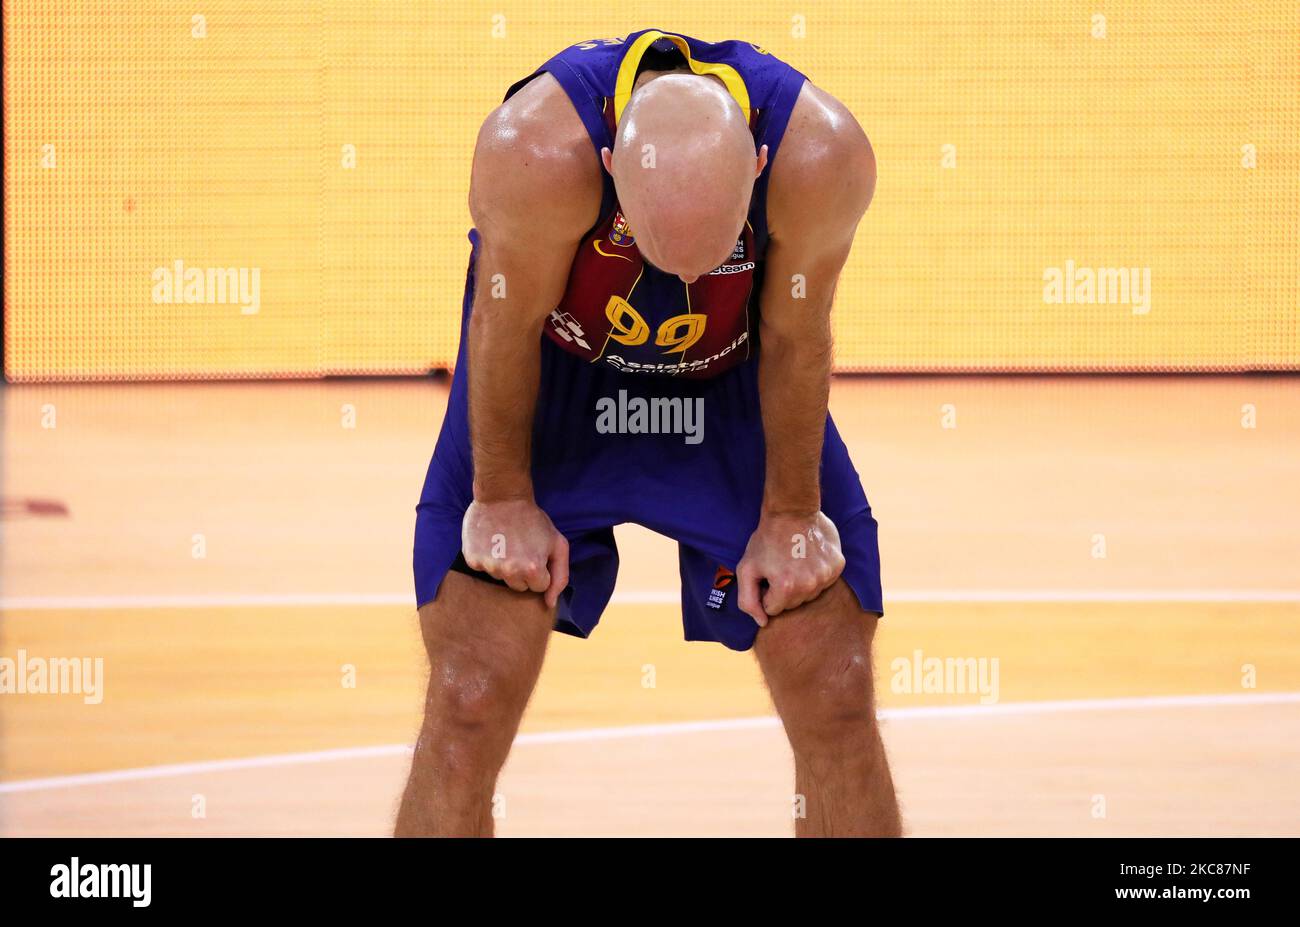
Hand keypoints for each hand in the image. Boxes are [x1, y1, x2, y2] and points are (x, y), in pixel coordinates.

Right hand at [461, 498, 568, 607]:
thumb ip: (560, 577)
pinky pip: (483, 568)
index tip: (536, 553)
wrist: (502, 496)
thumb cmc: (533, 519)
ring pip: (500, 578)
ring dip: (504, 564)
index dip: (539, 570)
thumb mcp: (558, 544)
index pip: (538, 587)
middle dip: (522, 571)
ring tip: (506, 542)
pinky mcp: (472, 560)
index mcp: (532, 570)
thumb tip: (549, 603)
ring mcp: (489, 567)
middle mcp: (509, 572)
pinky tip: (492, 541)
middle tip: (521, 547)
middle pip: (518, 586)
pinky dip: (487, 557)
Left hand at [736, 511, 844, 625]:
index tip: (767, 575)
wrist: (792, 510)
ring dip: (800, 583)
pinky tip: (808, 556)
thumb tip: (762, 622)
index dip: (766, 592)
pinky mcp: (838, 566)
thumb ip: (748, 600)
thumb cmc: (766, 539)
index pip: (773, 609)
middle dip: (783, 590)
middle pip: (793, 604)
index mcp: (786, 588)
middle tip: (779, 566)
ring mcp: (827, 576)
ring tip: (794, 560)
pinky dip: (816, 573)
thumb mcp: (746, 568)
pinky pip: (824, 581)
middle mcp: (810, 586)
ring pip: (809, 594)